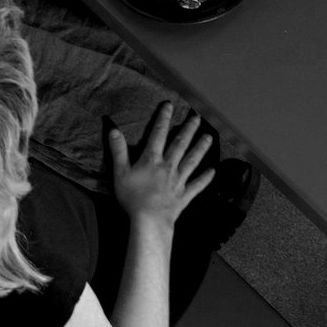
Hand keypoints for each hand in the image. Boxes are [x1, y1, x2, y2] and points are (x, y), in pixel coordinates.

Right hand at [108, 102, 214, 229]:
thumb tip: (113, 129)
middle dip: (188, 129)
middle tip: (197, 117)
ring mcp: (178, 181)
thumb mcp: (120, 173)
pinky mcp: (184, 196)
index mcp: (152, 159)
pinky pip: (196, 185)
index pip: (158, 133)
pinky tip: (213, 171)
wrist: (149, 221)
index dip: (163, 118)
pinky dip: (205, 178)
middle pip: (180, 144)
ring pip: (192, 160)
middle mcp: (168, 166)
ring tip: (209, 137)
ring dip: (200, 148)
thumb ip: (118, 151)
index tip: (169, 105)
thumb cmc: (133, 197)